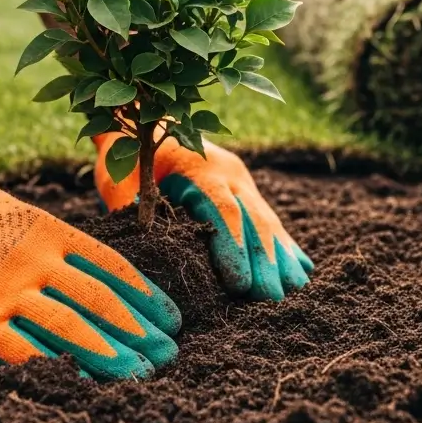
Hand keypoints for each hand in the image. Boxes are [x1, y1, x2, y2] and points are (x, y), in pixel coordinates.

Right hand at [0, 136, 179, 379]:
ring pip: (72, 329)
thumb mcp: (14, 211)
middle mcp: (35, 262)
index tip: (170, 318)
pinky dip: (59, 368)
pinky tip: (84, 382)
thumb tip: (90, 265)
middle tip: (168, 353)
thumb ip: (51, 239)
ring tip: (141, 373)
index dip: (145, 296)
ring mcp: (5, 293)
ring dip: (112, 353)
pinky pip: (25, 351)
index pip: (111, 268)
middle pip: (100, 302)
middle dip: (140, 330)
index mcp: (48, 232)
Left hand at [94, 134, 313, 300]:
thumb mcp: (121, 178)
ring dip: (280, 257)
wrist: (144, 122)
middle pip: (253, 218)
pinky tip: (300, 270)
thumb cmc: (127, 154)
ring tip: (296, 290)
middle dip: (265, 261)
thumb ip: (135, 210)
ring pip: (267, 220)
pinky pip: (268, 220)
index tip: (240, 285)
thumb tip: (146, 248)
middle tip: (273, 300)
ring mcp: (241, 181)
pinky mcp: (245, 191)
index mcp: (199, 167)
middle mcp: (229, 172)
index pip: (223, 210)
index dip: (233, 247)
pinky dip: (283, 246)